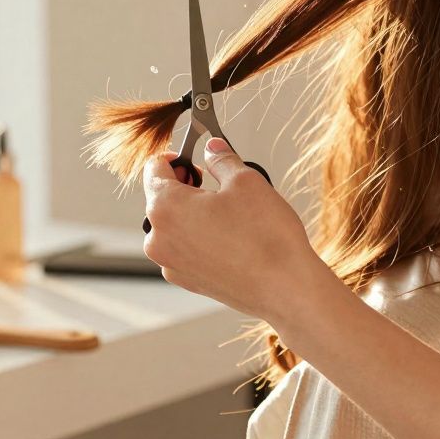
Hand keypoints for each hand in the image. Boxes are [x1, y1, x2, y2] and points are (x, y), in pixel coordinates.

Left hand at [140, 137, 326, 326]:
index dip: (175, 157)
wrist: (286, 289)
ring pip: (174, 225)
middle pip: (161, 198)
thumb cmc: (266, 237)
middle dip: (185, 186)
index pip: (153, 169)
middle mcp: (158, 238)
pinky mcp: (187, 281)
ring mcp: (171, 263)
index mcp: (165, 207)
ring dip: (192, 213)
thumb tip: (213, 149)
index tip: (194, 157)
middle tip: (217, 184)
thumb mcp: (246, 181)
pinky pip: (185, 249)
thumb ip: (222, 159)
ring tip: (229, 214)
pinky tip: (230, 238)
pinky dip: (199, 238)